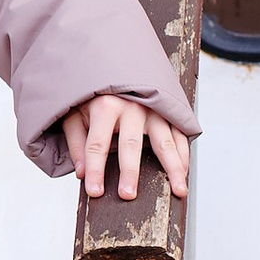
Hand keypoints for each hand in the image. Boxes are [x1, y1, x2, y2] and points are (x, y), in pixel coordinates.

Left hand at [64, 91, 191, 205]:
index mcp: (104, 106)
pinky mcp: (168, 110)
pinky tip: (184, 173)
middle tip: (128, 195)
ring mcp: (154, 108)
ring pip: (165, 141)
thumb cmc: (95, 95)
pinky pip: (179, 134)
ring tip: (177, 191)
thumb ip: (77, 143)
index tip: (95, 192)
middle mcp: (132, 106)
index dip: (95, 169)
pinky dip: (184, 155)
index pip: (97, 144)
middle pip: (131, 144)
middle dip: (129, 172)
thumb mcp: (75, 113)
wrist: (118, 63)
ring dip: (172, 168)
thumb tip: (81, 173)